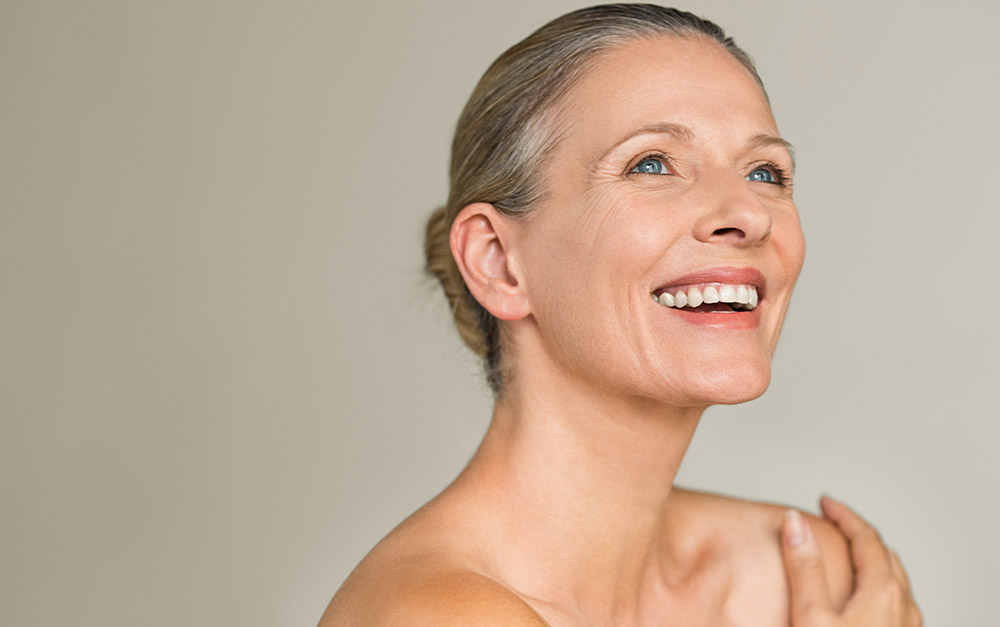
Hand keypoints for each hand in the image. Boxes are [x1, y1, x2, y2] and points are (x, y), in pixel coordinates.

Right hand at [781, 496, 920, 625]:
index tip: (824, 503)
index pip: (866, 537)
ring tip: (843, 554)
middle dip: (856, 533)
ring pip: (892, 579)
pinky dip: (874, 583)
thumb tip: (795, 523)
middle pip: (883, 554)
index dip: (843, 515)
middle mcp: (904, 607)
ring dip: (868, 558)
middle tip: (831, 522)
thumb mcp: (812, 618)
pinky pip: (894, 601)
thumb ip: (805, 569)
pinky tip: (858, 596)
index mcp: (884, 593)